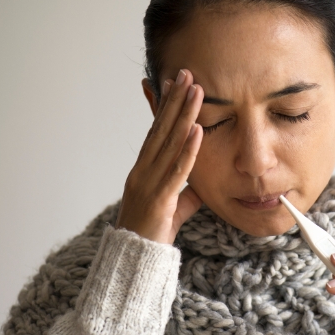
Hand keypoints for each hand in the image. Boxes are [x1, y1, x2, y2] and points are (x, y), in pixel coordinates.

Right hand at [115, 69, 204, 243]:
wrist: (135, 260)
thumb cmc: (151, 233)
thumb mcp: (172, 209)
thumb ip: (185, 195)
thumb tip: (199, 189)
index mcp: (144, 169)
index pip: (156, 131)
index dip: (166, 107)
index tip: (175, 84)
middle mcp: (143, 170)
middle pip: (162, 129)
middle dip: (175, 100)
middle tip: (187, 73)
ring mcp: (148, 182)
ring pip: (169, 142)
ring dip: (184, 115)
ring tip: (197, 91)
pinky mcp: (159, 198)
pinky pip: (177, 169)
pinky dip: (188, 149)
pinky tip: (198, 130)